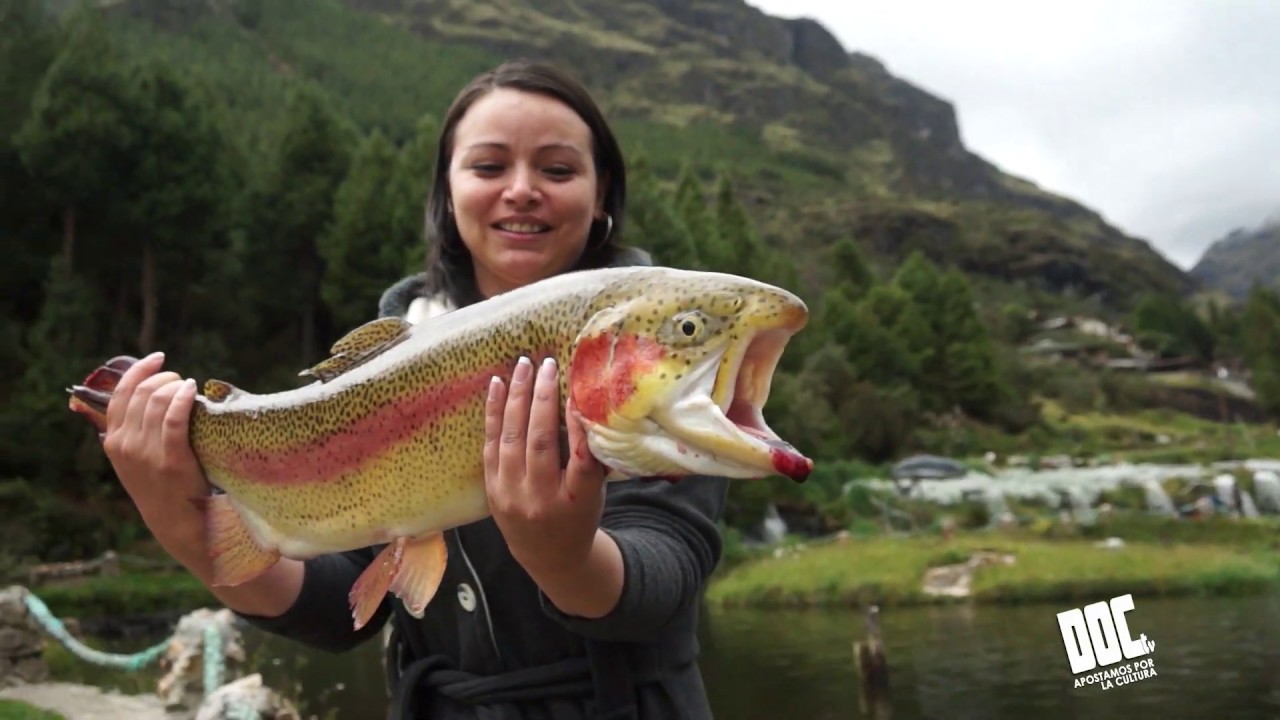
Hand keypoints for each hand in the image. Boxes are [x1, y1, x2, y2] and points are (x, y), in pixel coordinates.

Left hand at [100, 352, 305, 617]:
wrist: (178, 528)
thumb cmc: (216, 506)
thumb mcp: (241, 497)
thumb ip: (259, 479)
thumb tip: (318, 477)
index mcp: (173, 470)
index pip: (170, 421)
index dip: (182, 398)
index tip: (198, 387)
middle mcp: (143, 459)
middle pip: (152, 401)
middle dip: (170, 385)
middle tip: (190, 386)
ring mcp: (125, 451)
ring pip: (134, 397)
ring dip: (154, 380)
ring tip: (175, 379)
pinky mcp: (116, 444)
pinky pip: (117, 402)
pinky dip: (132, 377)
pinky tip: (153, 362)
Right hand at [101, 352, 207, 546]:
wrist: (175, 522)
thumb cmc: (162, 484)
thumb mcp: (136, 458)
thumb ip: (135, 430)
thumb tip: (148, 395)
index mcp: (113, 440)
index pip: (121, 393)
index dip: (139, 370)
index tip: (158, 359)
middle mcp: (124, 444)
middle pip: (143, 393)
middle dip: (164, 378)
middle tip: (180, 379)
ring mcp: (146, 453)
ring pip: (158, 401)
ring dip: (176, 385)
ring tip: (189, 386)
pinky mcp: (171, 460)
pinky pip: (175, 419)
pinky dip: (184, 398)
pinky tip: (193, 390)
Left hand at [483, 355, 605, 578]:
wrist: (549, 556)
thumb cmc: (579, 515)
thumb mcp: (597, 491)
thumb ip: (590, 456)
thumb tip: (584, 402)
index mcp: (578, 501)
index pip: (581, 460)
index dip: (579, 425)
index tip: (578, 392)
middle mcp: (542, 500)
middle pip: (541, 443)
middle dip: (543, 399)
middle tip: (546, 365)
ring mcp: (512, 495)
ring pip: (512, 439)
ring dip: (517, 398)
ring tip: (522, 366)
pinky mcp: (492, 490)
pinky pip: (491, 445)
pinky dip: (494, 413)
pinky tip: (498, 386)